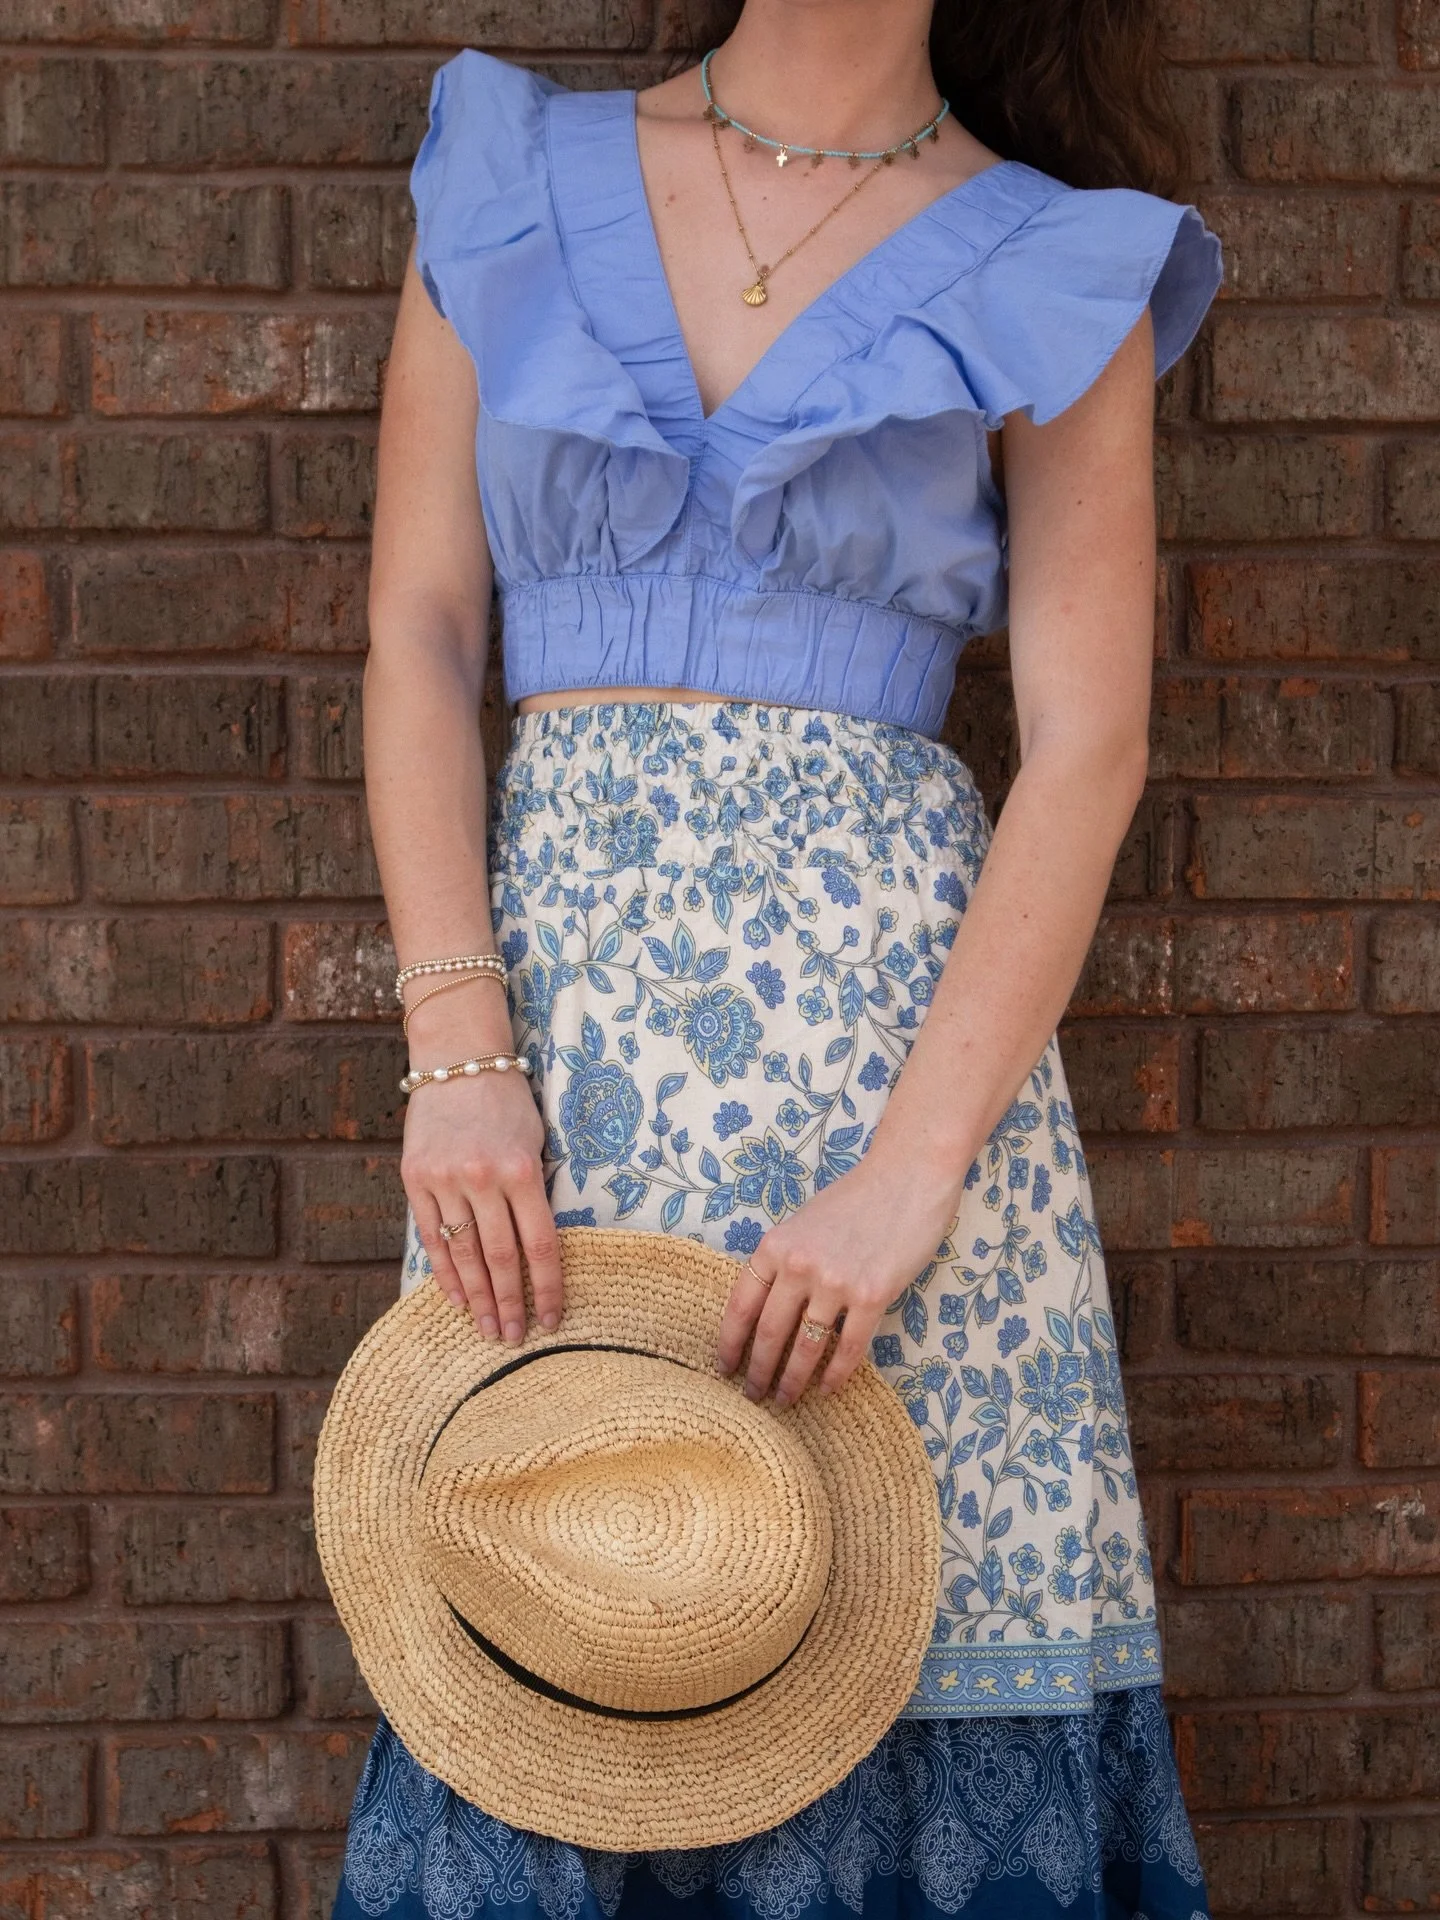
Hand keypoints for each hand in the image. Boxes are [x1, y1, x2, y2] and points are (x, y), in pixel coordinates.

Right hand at [400, 997, 561, 1341]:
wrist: (458, 1061)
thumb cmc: (508, 1103)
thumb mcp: (536, 1142)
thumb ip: (535, 1193)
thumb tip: (538, 1253)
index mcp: (523, 1170)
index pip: (541, 1245)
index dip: (548, 1289)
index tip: (553, 1319)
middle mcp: (483, 1178)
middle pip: (501, 1259)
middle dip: (510, 1304)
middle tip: (516, 1338)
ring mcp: (445, 1180)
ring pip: (464, 1255)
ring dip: (478, 1299)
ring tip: (488, 1330)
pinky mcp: (416, 1180)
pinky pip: (431, 1238)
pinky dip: (445, 1272)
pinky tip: (457, 1299)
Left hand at [715, 1140, 962, 1405]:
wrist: (907, 1177)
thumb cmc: (856, 1199)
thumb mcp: (803, 1224)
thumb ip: (784, 1261)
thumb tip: (767, 1307)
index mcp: (775, 1246)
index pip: (741, 1307)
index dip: (730, 1344)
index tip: (724, 1369)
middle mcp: (799, 1265)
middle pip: (769, 1334)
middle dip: (758, 1372)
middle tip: (753, 1396)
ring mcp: (835, 1282)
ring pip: (805, 1347)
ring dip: (793, 1381)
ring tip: (785, 1400)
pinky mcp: (872, 1295)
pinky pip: (848, 1348)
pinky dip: (835, 1375)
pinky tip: (827, 1389)